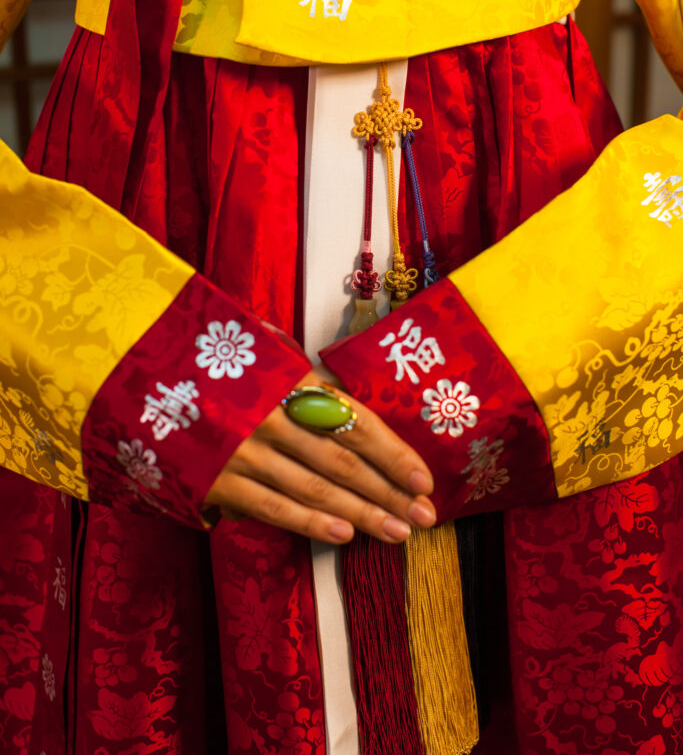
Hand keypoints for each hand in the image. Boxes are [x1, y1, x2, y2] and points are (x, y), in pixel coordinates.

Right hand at [205, 364, 435, 544]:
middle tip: (424, 517)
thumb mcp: (262, 359)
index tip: (424, 480)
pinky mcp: (215, 479)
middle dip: (389, 492)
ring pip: (315, 489)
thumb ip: (306, 383)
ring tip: (397, 532)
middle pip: (344, 461)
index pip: (355, 422)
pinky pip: (272, 506)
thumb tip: (353, 411)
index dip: (394, 454)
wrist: (137, 379)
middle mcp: (271, 415)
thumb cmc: (215, 371)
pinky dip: (310, 523)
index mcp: (289, 380)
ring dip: (361, 514)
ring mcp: (242, 449)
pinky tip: (343, 536)